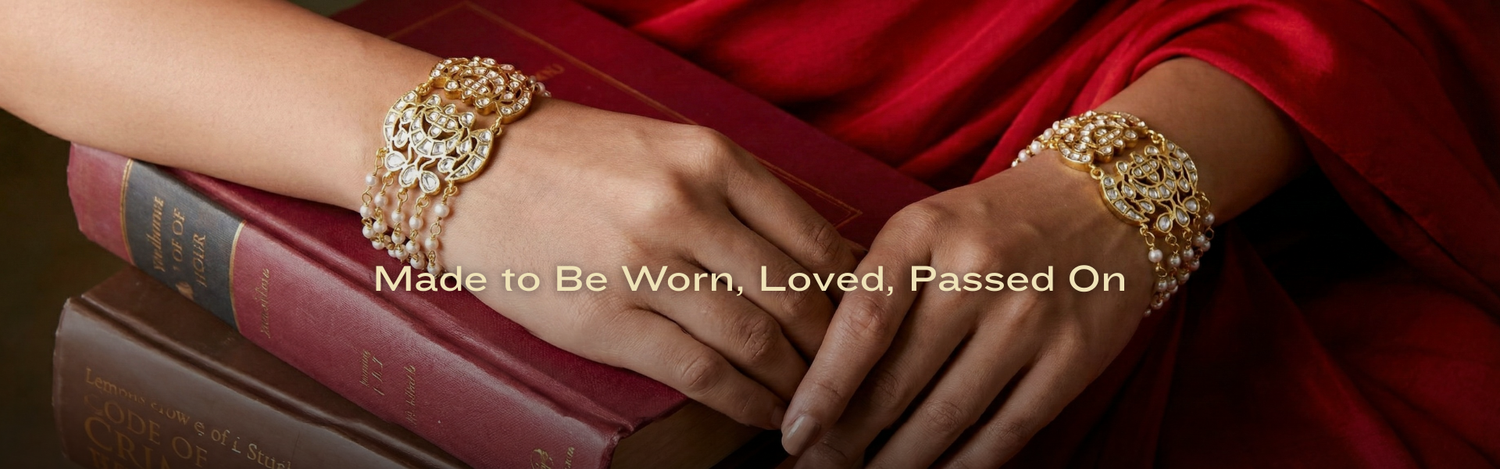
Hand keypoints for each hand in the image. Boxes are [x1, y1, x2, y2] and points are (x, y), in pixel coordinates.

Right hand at [439, 99, 857, 428]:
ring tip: (811, 405)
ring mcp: (645, 266)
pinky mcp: (606, 320)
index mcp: (712, 159)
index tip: (863, 324)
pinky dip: (746, 402)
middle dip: (833, 348)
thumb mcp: (668, 151)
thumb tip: (819, 264)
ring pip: (754, 341)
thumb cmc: (573, 162)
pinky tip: (764, 414)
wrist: (466, 169)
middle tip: (848, 376)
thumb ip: (739, 199)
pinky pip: (700, 373)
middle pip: (795, 296)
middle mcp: (686, 207)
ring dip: (795, 383)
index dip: (851, 294)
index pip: (815, 239)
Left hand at [780, 152, 1151, 466]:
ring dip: (898, 462)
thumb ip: (873, 287)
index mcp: (924, 231)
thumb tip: (813, 376)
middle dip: (850, 440)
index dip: (823, 388)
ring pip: (947, 416)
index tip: (795, 433)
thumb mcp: (924, 228)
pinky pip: (1005, 431)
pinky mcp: (1073, 356)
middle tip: (819, 467)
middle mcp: (979, 271)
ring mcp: (1031, 316)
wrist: (1102, 202)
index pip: (863, 322)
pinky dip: (961, 465)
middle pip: (899, 381)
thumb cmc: (991, 225)